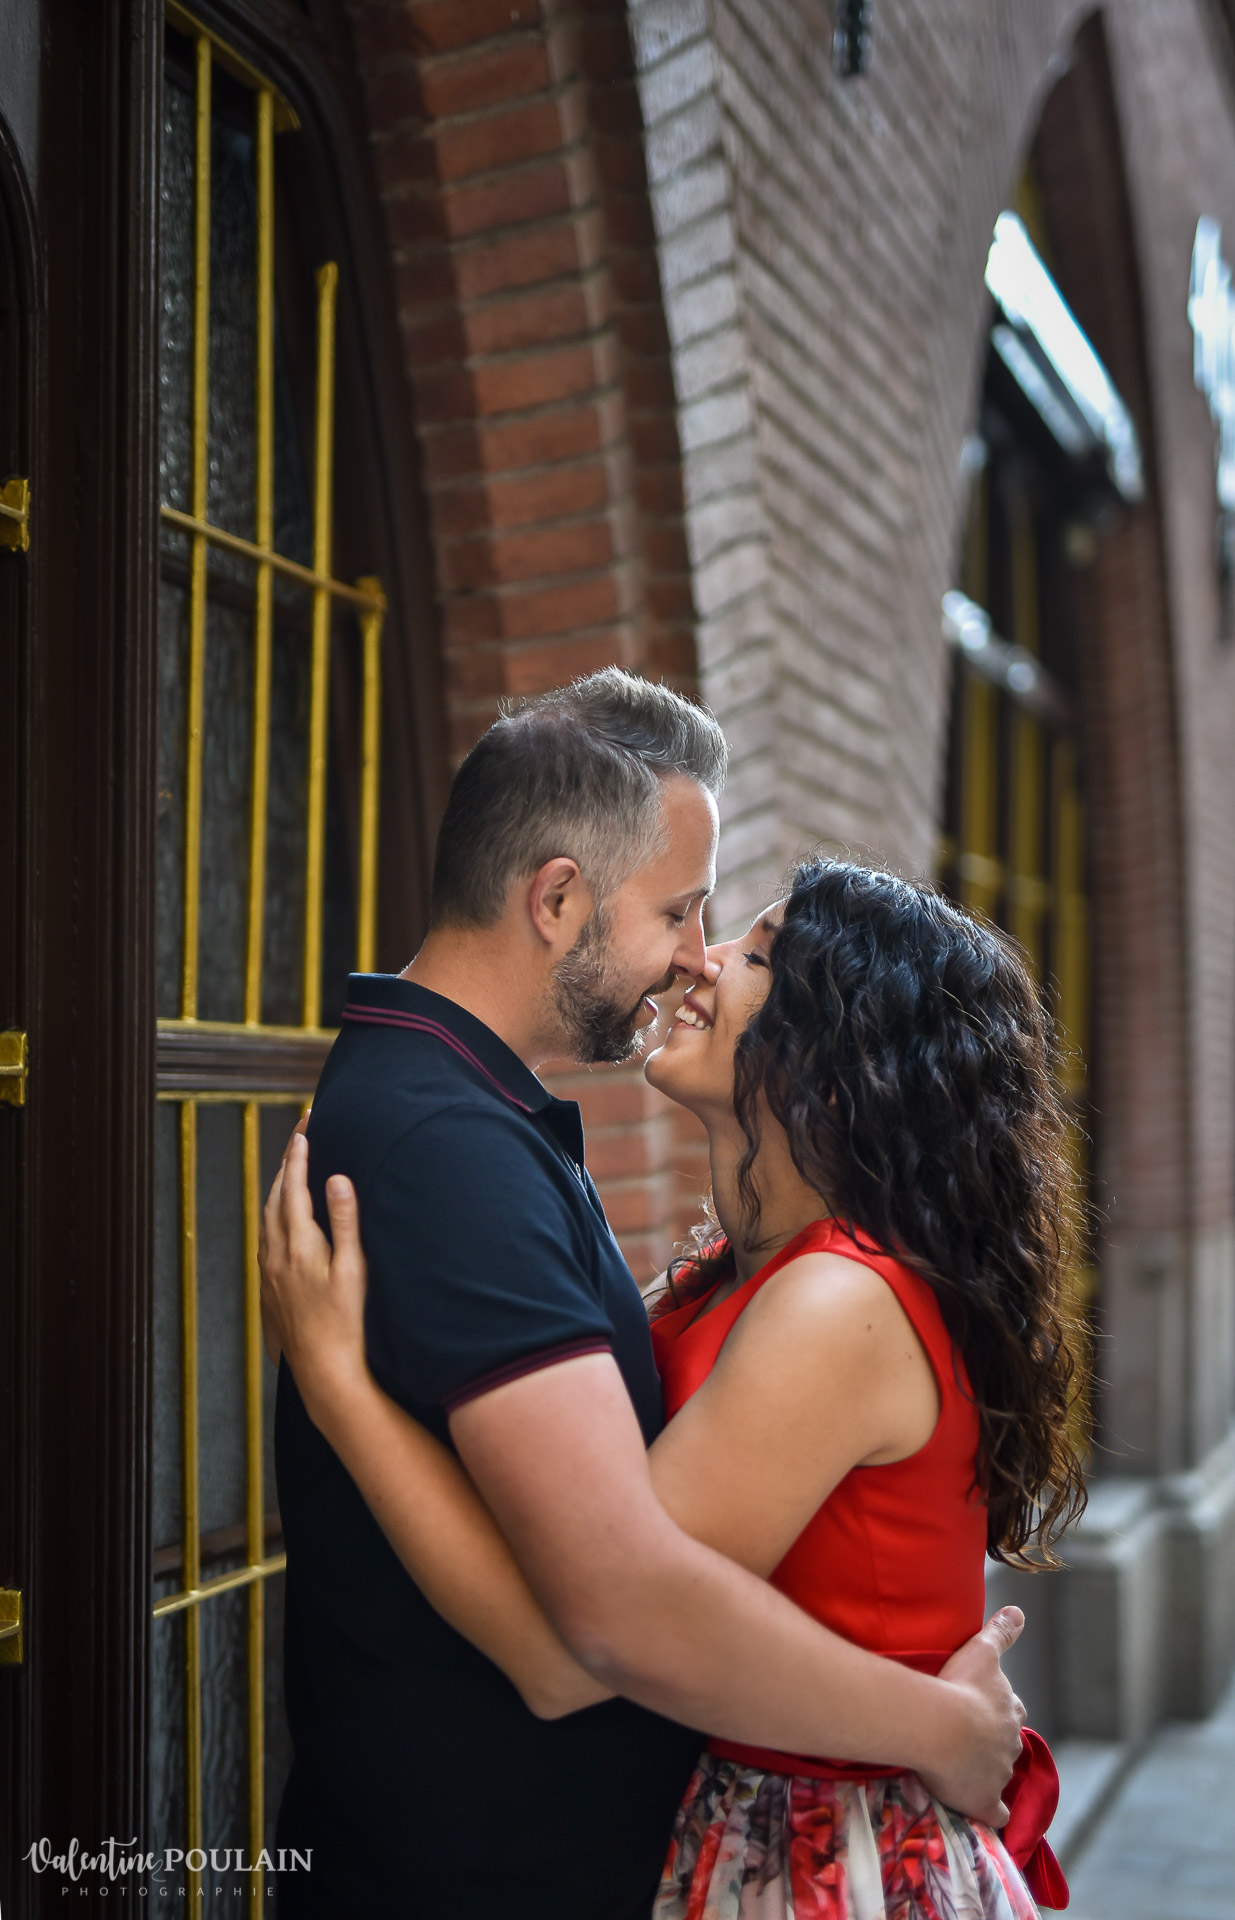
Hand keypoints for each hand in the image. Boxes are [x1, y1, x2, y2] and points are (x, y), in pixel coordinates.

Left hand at [258, 1125, 371, 1430]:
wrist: (324, 1371)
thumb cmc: (346, 1323)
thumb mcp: (354, 1269)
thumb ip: (345, 1221)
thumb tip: (338, 1179)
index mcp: (298, 1245)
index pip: (294, 1187)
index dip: (299, 1156)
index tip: (304, 1128)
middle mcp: (276, 1255)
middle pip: (275, 1197)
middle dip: (286, 1164)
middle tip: (300, 1138)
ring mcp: (270, 1273)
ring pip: (267, 1217)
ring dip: (278, 1188)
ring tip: (290, 1169)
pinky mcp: (270, 1288)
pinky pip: (266, 1238)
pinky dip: (273, 1215)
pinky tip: (282, 1219)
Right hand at [918, 1608, 1026, 1825]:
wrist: (942, 1727)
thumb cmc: (959, 1686)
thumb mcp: (981, 1651)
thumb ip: (1000, 1632)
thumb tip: (1019, 1610)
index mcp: (1009, 1709)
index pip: (1010, 1709)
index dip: (997, 1710)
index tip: (981, 1710)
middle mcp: (1010, 1742)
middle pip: (1006, 1743)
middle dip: (993, 1742)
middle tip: (967, 1739)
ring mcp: (999, 1774)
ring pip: (999, 1775)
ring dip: (987, 1773)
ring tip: (965, 1770)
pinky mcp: (985, 1800)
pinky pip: (997, 1813)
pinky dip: (995, 1814)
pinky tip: (989, 1815)